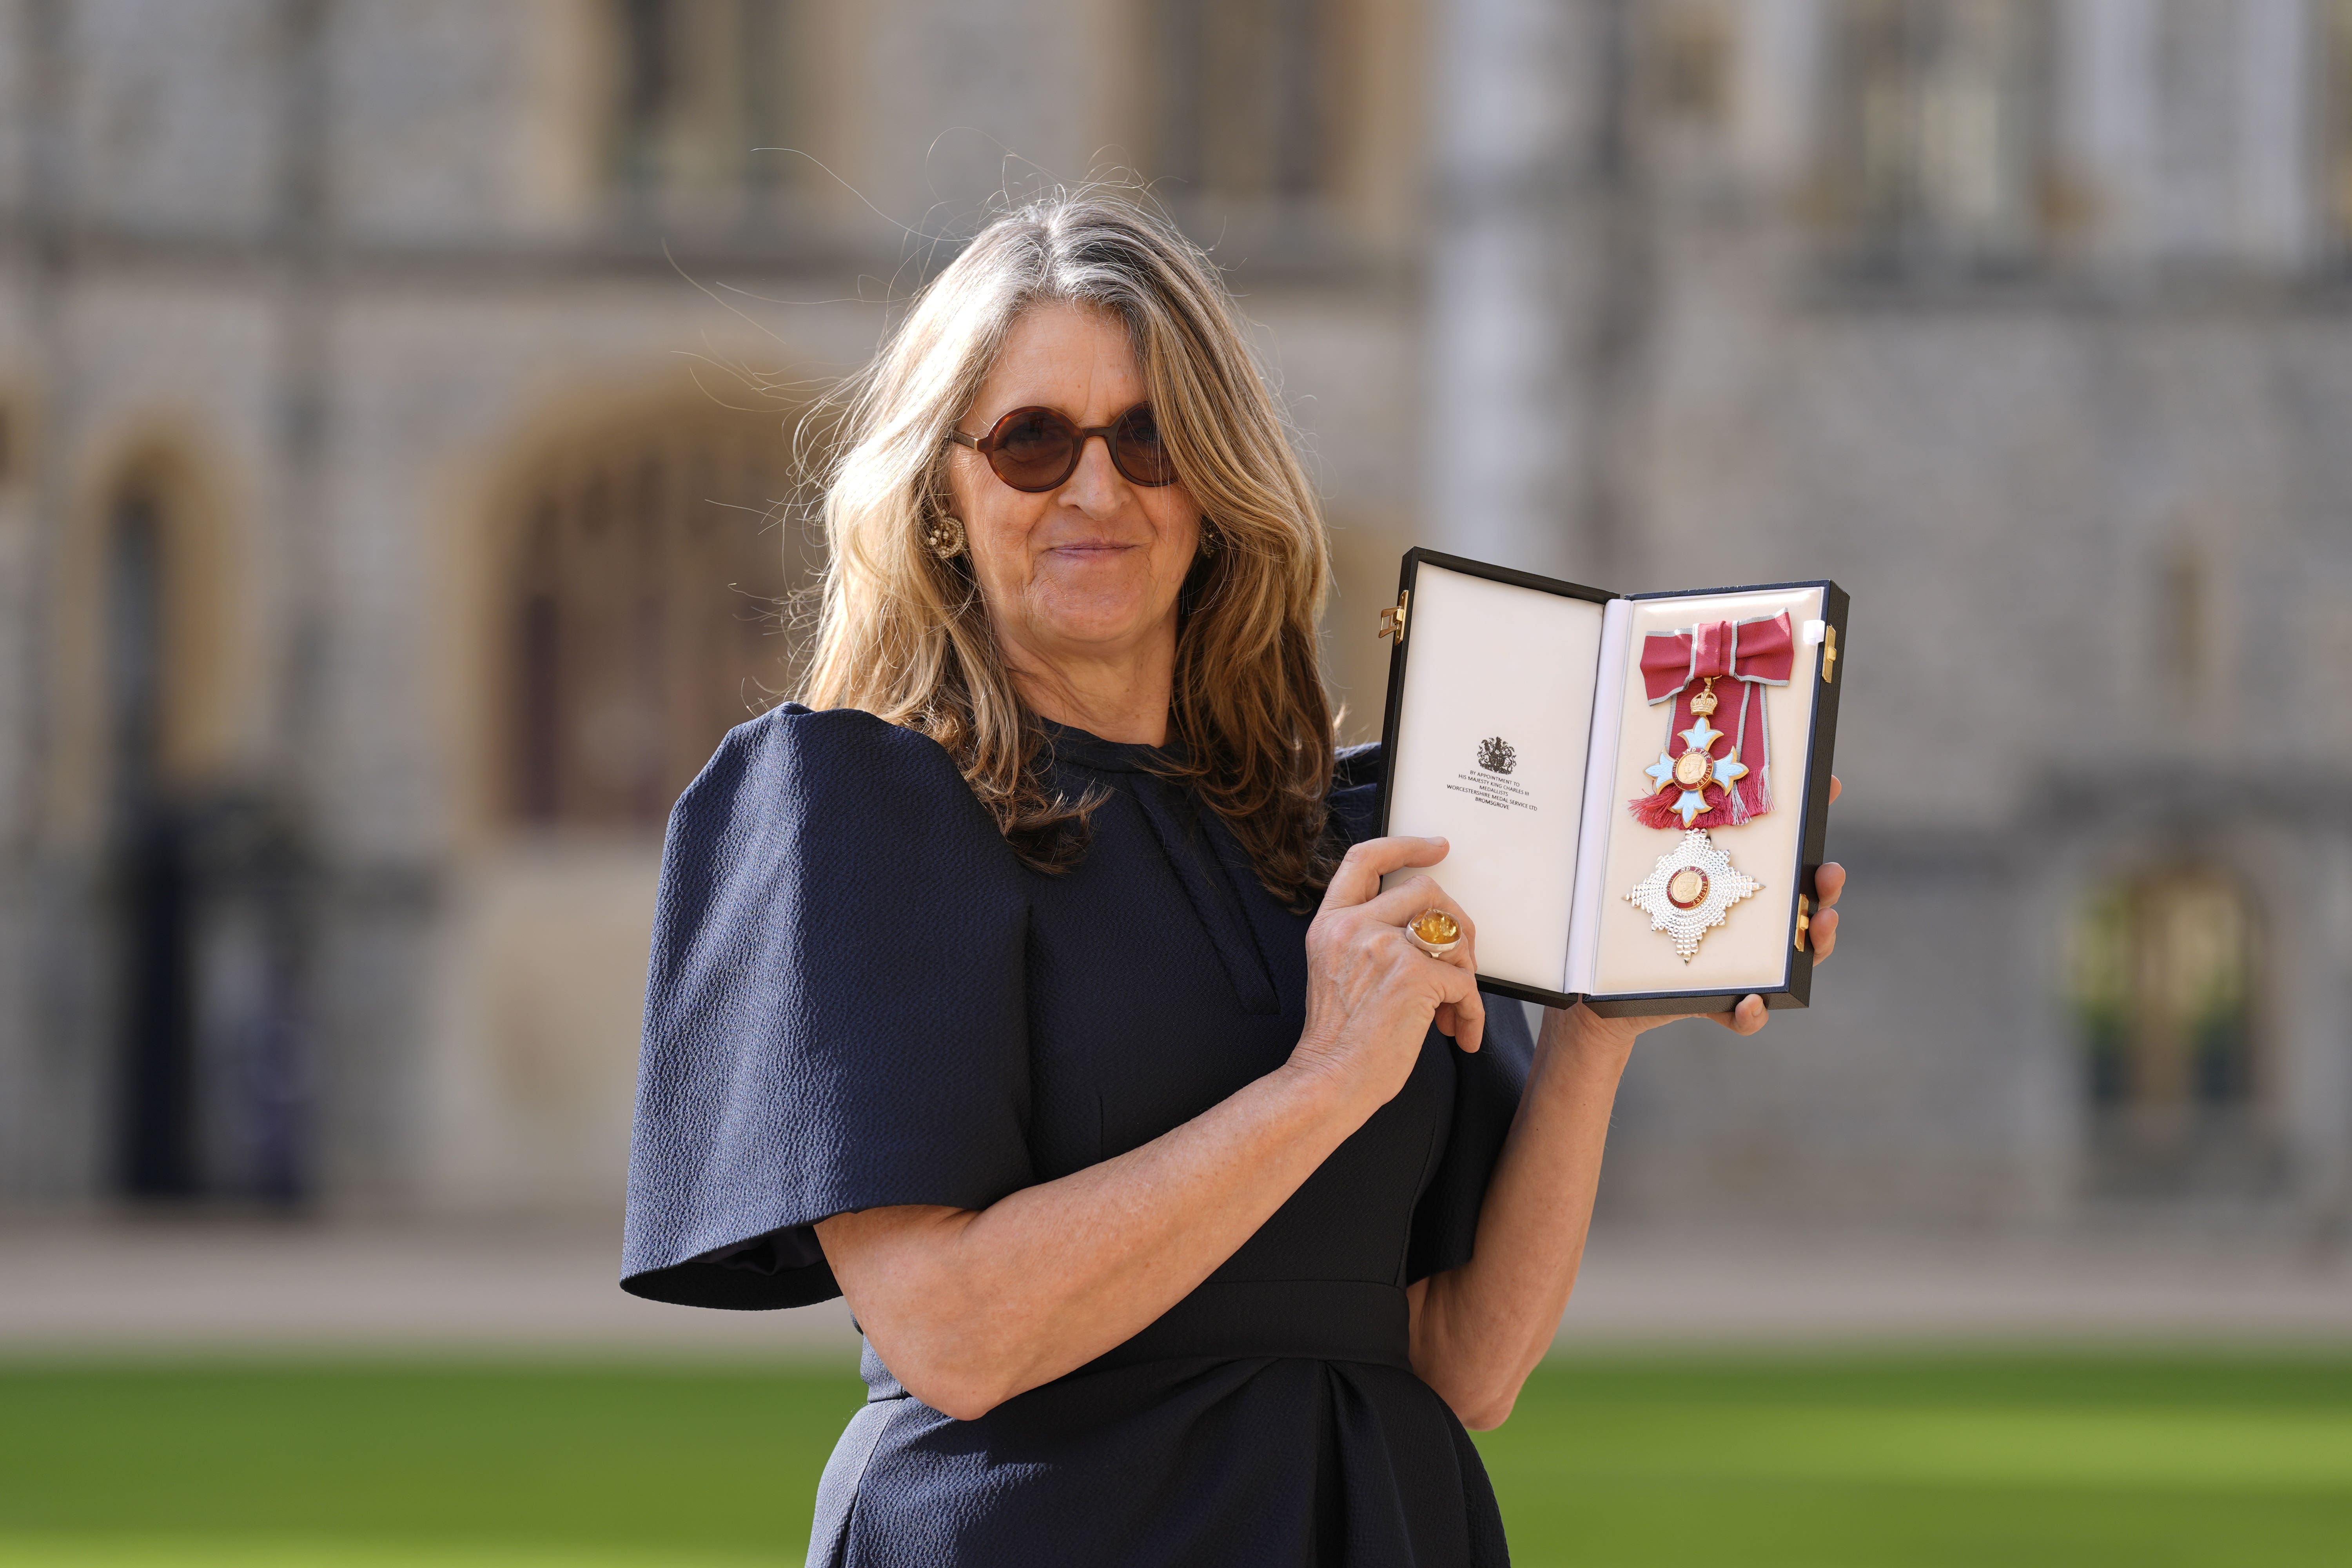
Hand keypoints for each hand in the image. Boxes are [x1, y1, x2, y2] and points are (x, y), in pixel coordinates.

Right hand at [1291, 836, 1486, 1114]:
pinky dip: (1471, 1012)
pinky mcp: (1413, 976)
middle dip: (1457, 924)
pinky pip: (1465, 982)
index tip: (1437, 847)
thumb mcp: (1337, 971)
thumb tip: (1431, 929)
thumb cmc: (1340, 1040)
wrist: (1328, 1081)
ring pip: (1451, 932)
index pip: (1365, 859)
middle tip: (1462, 961)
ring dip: (1466, 971)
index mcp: (1331, 922)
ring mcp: (1382, 947)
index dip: (1405, 845)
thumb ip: (1368, 939)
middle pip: (1425, 890)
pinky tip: (1460, 1034)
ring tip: (1453, 1006)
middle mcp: (1353, 926)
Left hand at [1556, 775, 1847, 1049]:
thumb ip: (1662, 832)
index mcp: (1740, 889)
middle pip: (1807, 907)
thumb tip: (1674, 766)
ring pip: (1796, 962)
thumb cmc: (1630, 916)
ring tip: (1818, 926)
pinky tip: (1751, 1002)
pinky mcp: (1719, 1004)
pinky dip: (1751, 1013)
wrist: (1604, 990)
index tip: (1828, 786)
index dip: (1805, 817)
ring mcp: (1744, 967)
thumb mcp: (1643, 871)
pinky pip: (1744, 1014)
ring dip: (1816, 945)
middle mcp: (1754, 927)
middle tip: (1831, 872)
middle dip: (1827, 888)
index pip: (1786, 858)